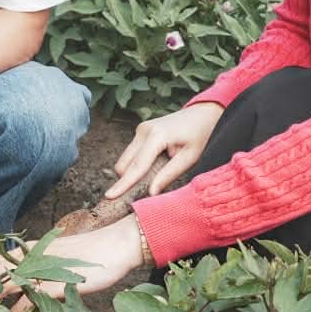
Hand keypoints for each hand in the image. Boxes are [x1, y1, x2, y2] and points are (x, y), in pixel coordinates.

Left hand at [0, 216, 144, 311]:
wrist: (116, 245)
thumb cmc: (88, 257)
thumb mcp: (56, 266)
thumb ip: (37, 277)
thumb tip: (18, 294)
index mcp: (28, 253)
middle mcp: (31, 260)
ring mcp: (44, 270)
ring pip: (6, 285)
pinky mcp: (59, 282)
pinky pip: (32, 297)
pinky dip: (18, 310)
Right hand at [106, 102, 224, 199]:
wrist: (201, 114)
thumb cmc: (199, 135)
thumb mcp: (190, 158)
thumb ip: (169, 174)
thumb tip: (150, 192)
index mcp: (157, 136)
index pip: (137, 166)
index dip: (123, 184)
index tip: (109, 196)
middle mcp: (143, 131)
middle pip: (124, 165)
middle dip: (129, 180)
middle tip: (148, 189)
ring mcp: (140, 130)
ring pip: (125, 160)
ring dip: (134, 173)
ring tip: (157, 173)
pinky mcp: (140, 132)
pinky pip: (131, 154)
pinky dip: (137, 165)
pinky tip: (155, 165)